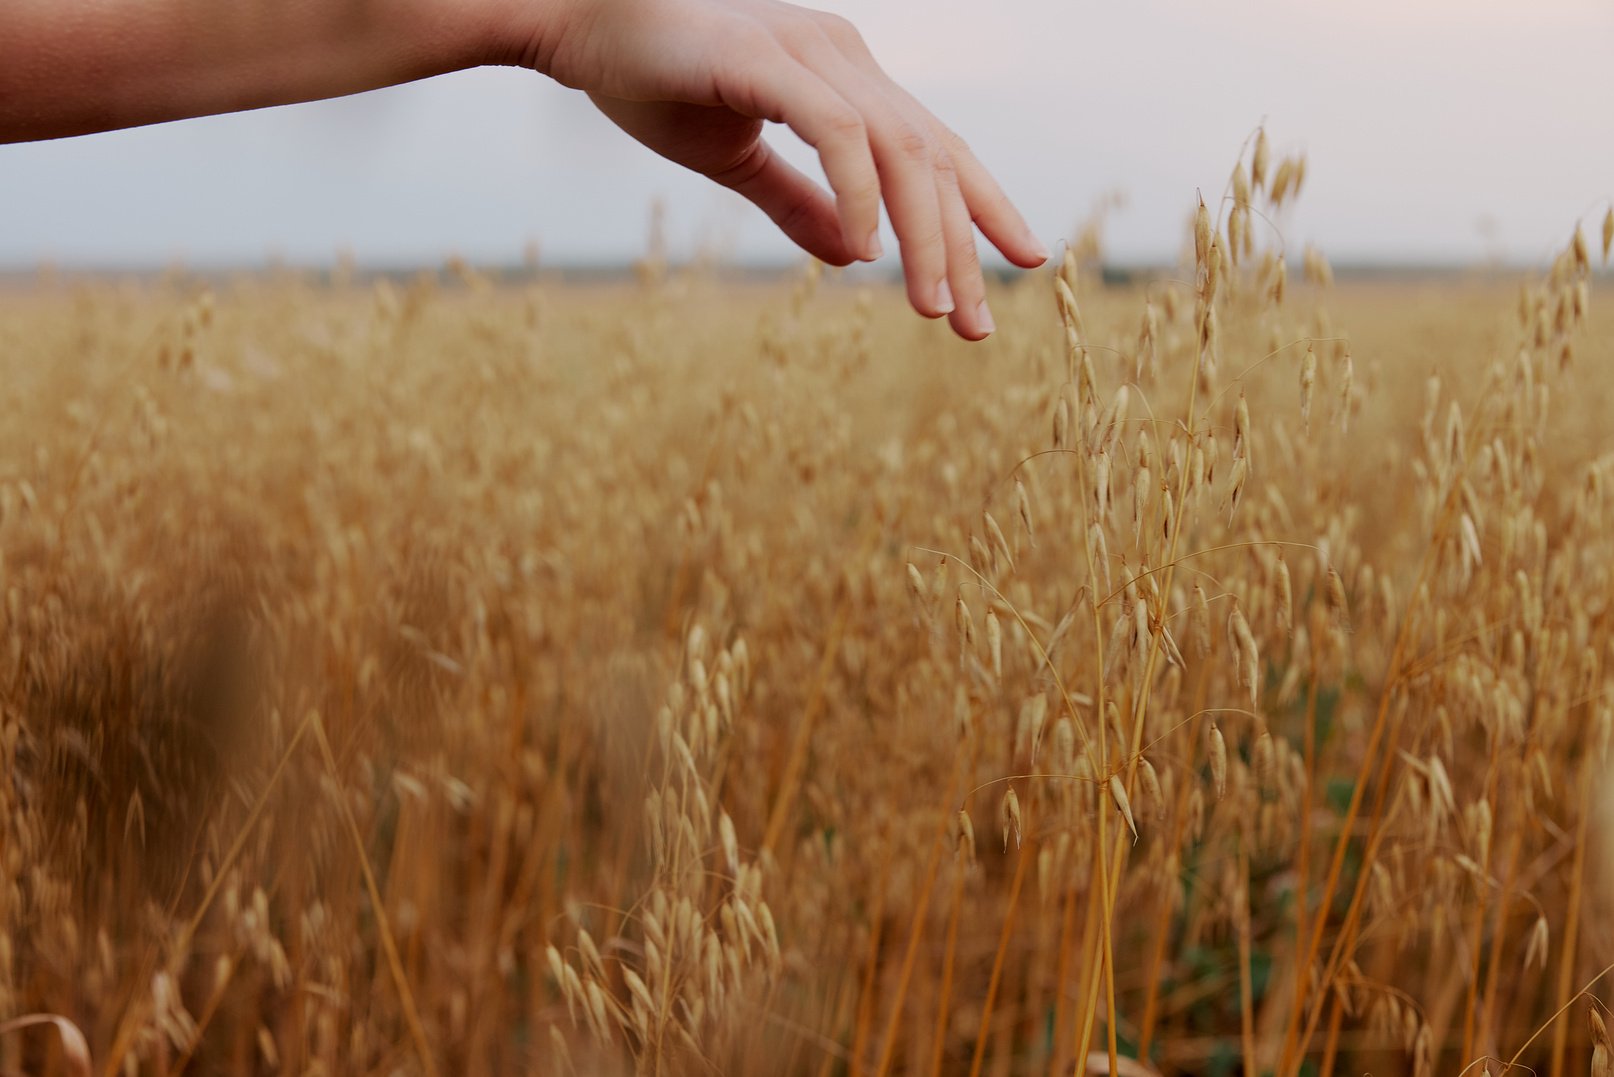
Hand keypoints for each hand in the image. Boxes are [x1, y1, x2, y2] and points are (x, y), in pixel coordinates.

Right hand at [516, 0, 1048, 338]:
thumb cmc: (652, 82)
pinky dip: (857, 193)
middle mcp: (843, 57)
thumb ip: (798, 204)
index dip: (980, 209)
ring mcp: (809, 52)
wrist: (574, 24)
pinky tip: (866, 252)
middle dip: (964, 244)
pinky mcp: (765, 59)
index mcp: (845, 78)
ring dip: (923, 234)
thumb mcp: (737, 161)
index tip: (1016, 267)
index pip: (933, 150)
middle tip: (977, 324)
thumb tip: (854, 257)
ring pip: (898, 149)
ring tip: (934, 307)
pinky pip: (834, 131)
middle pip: (933, 156)